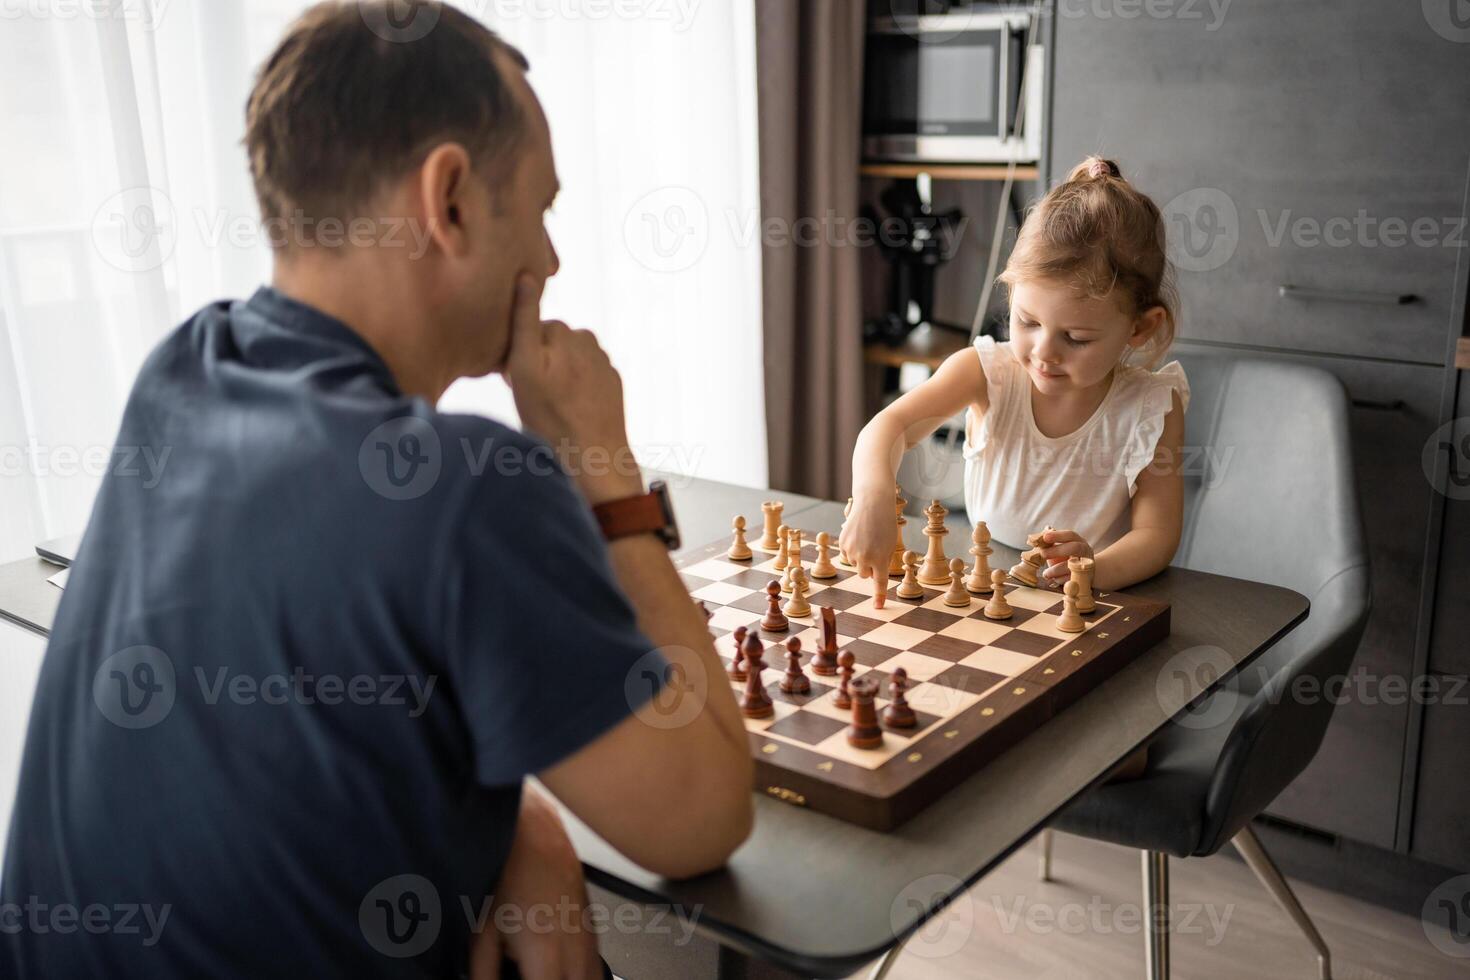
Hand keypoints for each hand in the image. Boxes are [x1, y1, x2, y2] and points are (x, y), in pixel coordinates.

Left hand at [469, 786, 602, 979]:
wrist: (534, 828)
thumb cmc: (508, 870)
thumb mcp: (481, 929)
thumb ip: (482, 972)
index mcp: (545, 952)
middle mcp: (575, 947)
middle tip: (527, 972)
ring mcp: (589, 936)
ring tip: (540, 969)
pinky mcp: (592, 925)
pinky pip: (594, 964)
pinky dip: (578, 973)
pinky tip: (555, 967)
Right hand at [503, 274, 641, 505]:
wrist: (595, 456)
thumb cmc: (551, 416)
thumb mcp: (524, 367)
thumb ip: (525, 320)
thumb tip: (527, 275)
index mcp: (564, 332)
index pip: (530, 331)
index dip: (518, 354)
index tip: (515, 378)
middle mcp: (587, 341)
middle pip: (550, 345)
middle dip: (539, 363)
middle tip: (532, 396)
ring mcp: (603, 363)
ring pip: (567, 362)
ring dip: (557, 376)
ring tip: (551, 407)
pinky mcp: (612, 383)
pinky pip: (584, 379)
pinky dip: (575, 389)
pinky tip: (570, 412)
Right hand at [838, 489, 896, 607]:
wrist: (872, 503)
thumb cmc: (885, 524)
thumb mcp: (890, 545)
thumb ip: (882, 562)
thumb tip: (870, 575)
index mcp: (880, 559)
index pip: (879, 583)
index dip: (879, 596)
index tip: (878, 607)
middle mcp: (864, 557)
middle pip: (864, 575)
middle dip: (868, 568)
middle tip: (875, 551)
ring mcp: (851, 551)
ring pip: (855, 564)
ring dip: (860, 557)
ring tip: (867, 539)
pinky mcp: (842, 543)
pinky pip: (847, 554)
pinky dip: (852, 549)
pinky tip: (858, 536)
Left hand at [1038, 529, 1093, 588]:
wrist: (1086, 572)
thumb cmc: (1068, 557)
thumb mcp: (1060, 548)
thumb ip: (1050, 543)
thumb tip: (1038, 536)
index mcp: (1078, 541)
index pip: (1069, 535)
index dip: (1057, 535)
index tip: (1045, 537)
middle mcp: (1085, 551)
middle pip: (1075, 548)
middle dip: (1057, 551)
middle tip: (1043, 554)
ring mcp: (1087, 564)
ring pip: (1073, 566)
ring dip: (1056, 570)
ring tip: (1046, 573)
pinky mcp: (1085, 577)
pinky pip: (1072, 579)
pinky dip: (1061, 580)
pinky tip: (1053, 580)